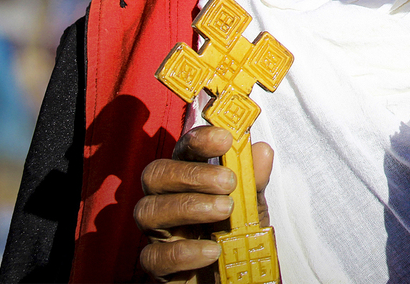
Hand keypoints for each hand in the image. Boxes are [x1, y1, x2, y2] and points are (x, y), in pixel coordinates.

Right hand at [135, 126, 273, 281]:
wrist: (237, 278)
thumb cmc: (238, 237)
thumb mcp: (252, 208)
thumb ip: (254, 182)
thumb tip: (262, 151)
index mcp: (189, 181)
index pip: (183, 151)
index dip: (198, 140)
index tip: (225, 139)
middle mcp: (167, 201)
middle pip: (155, 175)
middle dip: (191, 174)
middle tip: (228, 182)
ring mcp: (159, 233)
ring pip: (147, 211)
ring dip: (188, 206)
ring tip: (225, 211)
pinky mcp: (159, 266)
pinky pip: (154, 256)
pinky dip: (184, 251)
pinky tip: (212, 251)